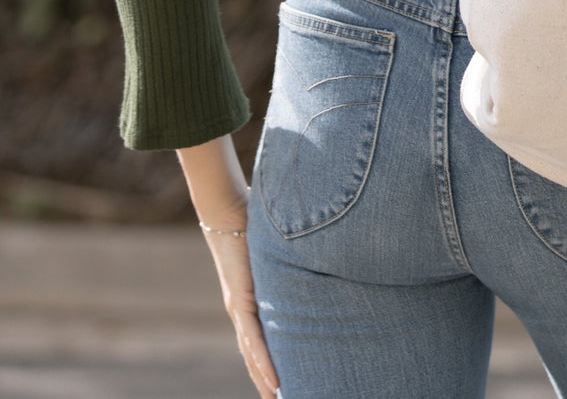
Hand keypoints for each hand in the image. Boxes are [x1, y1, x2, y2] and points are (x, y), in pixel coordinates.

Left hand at [177, 138, 278, 397]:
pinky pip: (254, 340)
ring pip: (254, 354)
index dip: (270, 357)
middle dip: (267, 377)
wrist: (226, 211)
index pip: (260, 336)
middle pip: (255, 352)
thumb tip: (315, 243)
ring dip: (266, 378)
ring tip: (279, 397)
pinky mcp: (241, 302)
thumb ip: (289, 253)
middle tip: (282, 397)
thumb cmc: (252, 219)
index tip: (282, 377)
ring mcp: (240, 308)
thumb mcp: (277, 245)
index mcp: (250, 297)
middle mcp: (242, 309)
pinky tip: (274, 380)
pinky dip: (264, 363)